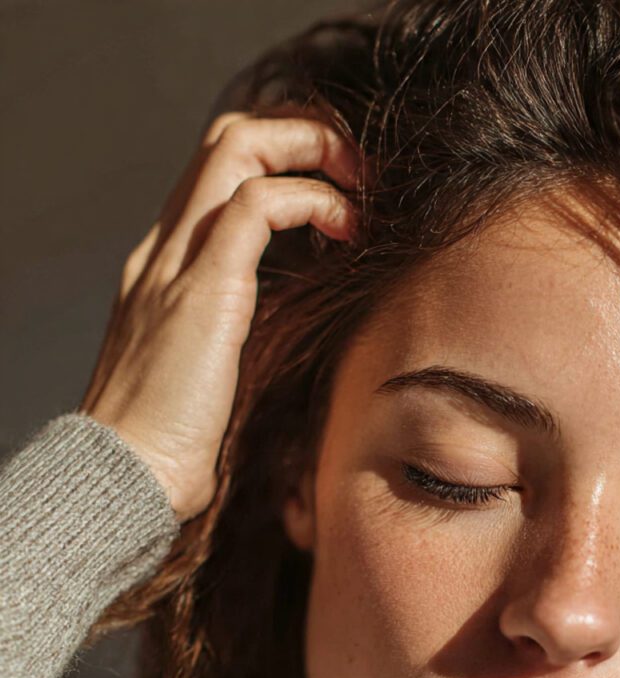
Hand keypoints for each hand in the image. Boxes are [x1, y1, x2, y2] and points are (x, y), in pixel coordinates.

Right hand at [79, 108, 360, 521]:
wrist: (131, 474)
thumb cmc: (176, 438)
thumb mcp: (216, 364)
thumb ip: (245, 326)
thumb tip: (303, 319)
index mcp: (168, 264)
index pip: (220, 171)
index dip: (285, 159)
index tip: (341, 193)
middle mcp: (165, 248)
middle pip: (227, 138)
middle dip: (302, 135)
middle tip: (357, 174)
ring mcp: (176, 261)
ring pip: (237, 149)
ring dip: (312, 152)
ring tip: (360, 192)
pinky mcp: (203, 288)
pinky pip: (258, 205)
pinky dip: (312, 201)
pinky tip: (345, 230)